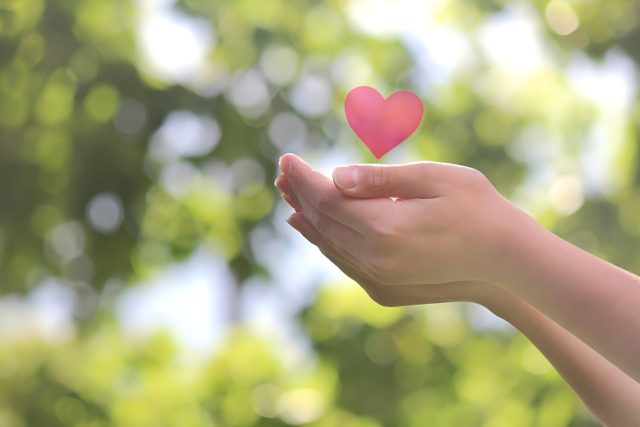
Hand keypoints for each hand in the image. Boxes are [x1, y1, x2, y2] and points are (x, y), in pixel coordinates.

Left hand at [277, 154, 518, 286]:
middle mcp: (376, 257)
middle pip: (323, 221)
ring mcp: (380, 275)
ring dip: (307, 217)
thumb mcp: (433, 179)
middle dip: (300, 194)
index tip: (286, 158)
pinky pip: (343, 259)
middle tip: (282, 172)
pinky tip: (312, 229)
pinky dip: (323, 240)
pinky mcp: (386, 285)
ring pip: (328, 242)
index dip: (304, 178)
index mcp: (385, 227)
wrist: (505, 256)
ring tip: (288, 195)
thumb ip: (380, 178)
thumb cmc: (477, 207)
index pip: (328, 199)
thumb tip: (336, 175)